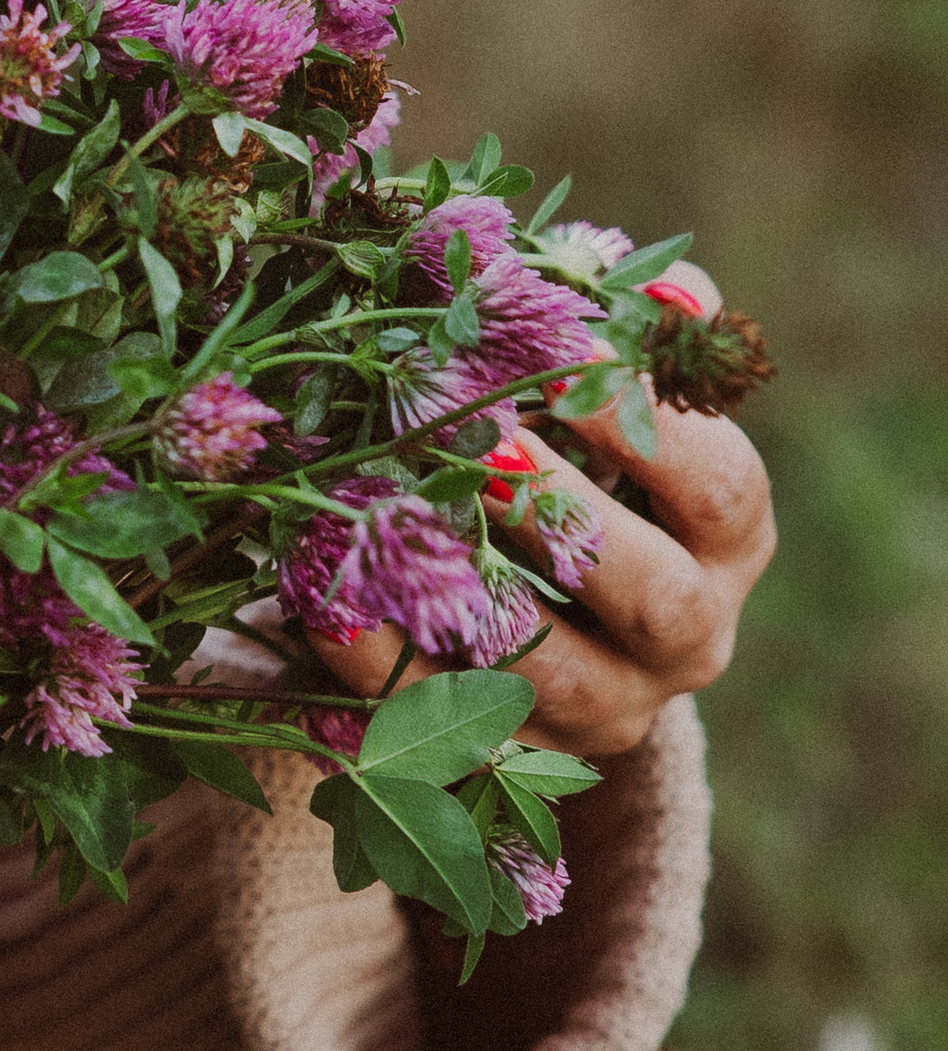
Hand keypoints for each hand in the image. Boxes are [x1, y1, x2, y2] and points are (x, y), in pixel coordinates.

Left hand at [310, 262, 775, 759]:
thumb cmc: (584, 471)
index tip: (576, 351)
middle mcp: (687, 639)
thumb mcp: (620, 408)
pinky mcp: (512, 762)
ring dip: (469, 591)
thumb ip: (645, 342)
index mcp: (726, 544)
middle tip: (483, 442)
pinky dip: (376, 661)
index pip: (722, 489)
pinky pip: (440, 723)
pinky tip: (323, 599)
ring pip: (548, 676)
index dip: (654, 425)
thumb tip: (665, 288)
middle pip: (654, 594)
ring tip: (392, 514)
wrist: (543, 624)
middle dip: (566, 514)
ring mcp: (602, 712)